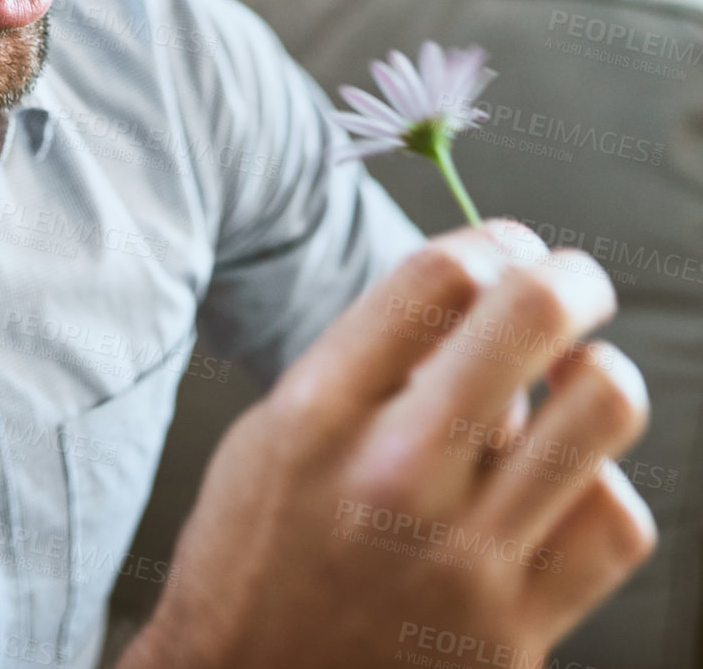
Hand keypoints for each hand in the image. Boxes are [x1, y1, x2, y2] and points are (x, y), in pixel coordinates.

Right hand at [117, 220, 655, 668]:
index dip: (492, 240)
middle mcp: (395, 474)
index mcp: (318, 412)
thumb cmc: (253, 556)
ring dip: (596, 374)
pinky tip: (562, 482)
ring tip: (575, 377)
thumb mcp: (273, 432)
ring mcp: (466, 557)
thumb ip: (364, 365)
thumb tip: (471, 304)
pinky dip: (601, 485)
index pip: (438, 277)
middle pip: (530, 316)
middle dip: (570, 277)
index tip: (505, 247)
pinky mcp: (517, 631)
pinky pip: (616, 520)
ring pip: (602, 410)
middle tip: (569, 281)